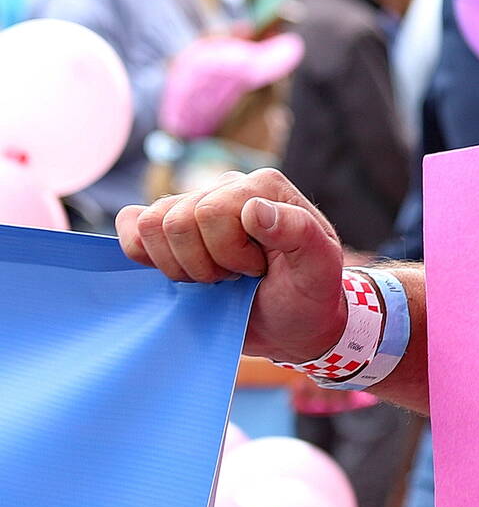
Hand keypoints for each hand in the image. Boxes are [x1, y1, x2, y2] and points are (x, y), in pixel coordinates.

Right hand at [116, 168, 346, 362]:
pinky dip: (147, 256)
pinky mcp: (171, 228)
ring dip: (180, 266)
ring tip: (215, 276)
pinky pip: (132, 226)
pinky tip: (183, 271)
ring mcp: (195, 203)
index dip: (228, 253)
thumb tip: (254, 209)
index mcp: (264, 186)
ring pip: (151, 225)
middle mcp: (228, 186)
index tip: (257, 270)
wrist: (292, 320)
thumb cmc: (308, 293)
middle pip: (177, 220)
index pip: (211, 212)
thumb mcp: (319, 268)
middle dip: (204, 264)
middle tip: (236, 277)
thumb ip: (299, 233)